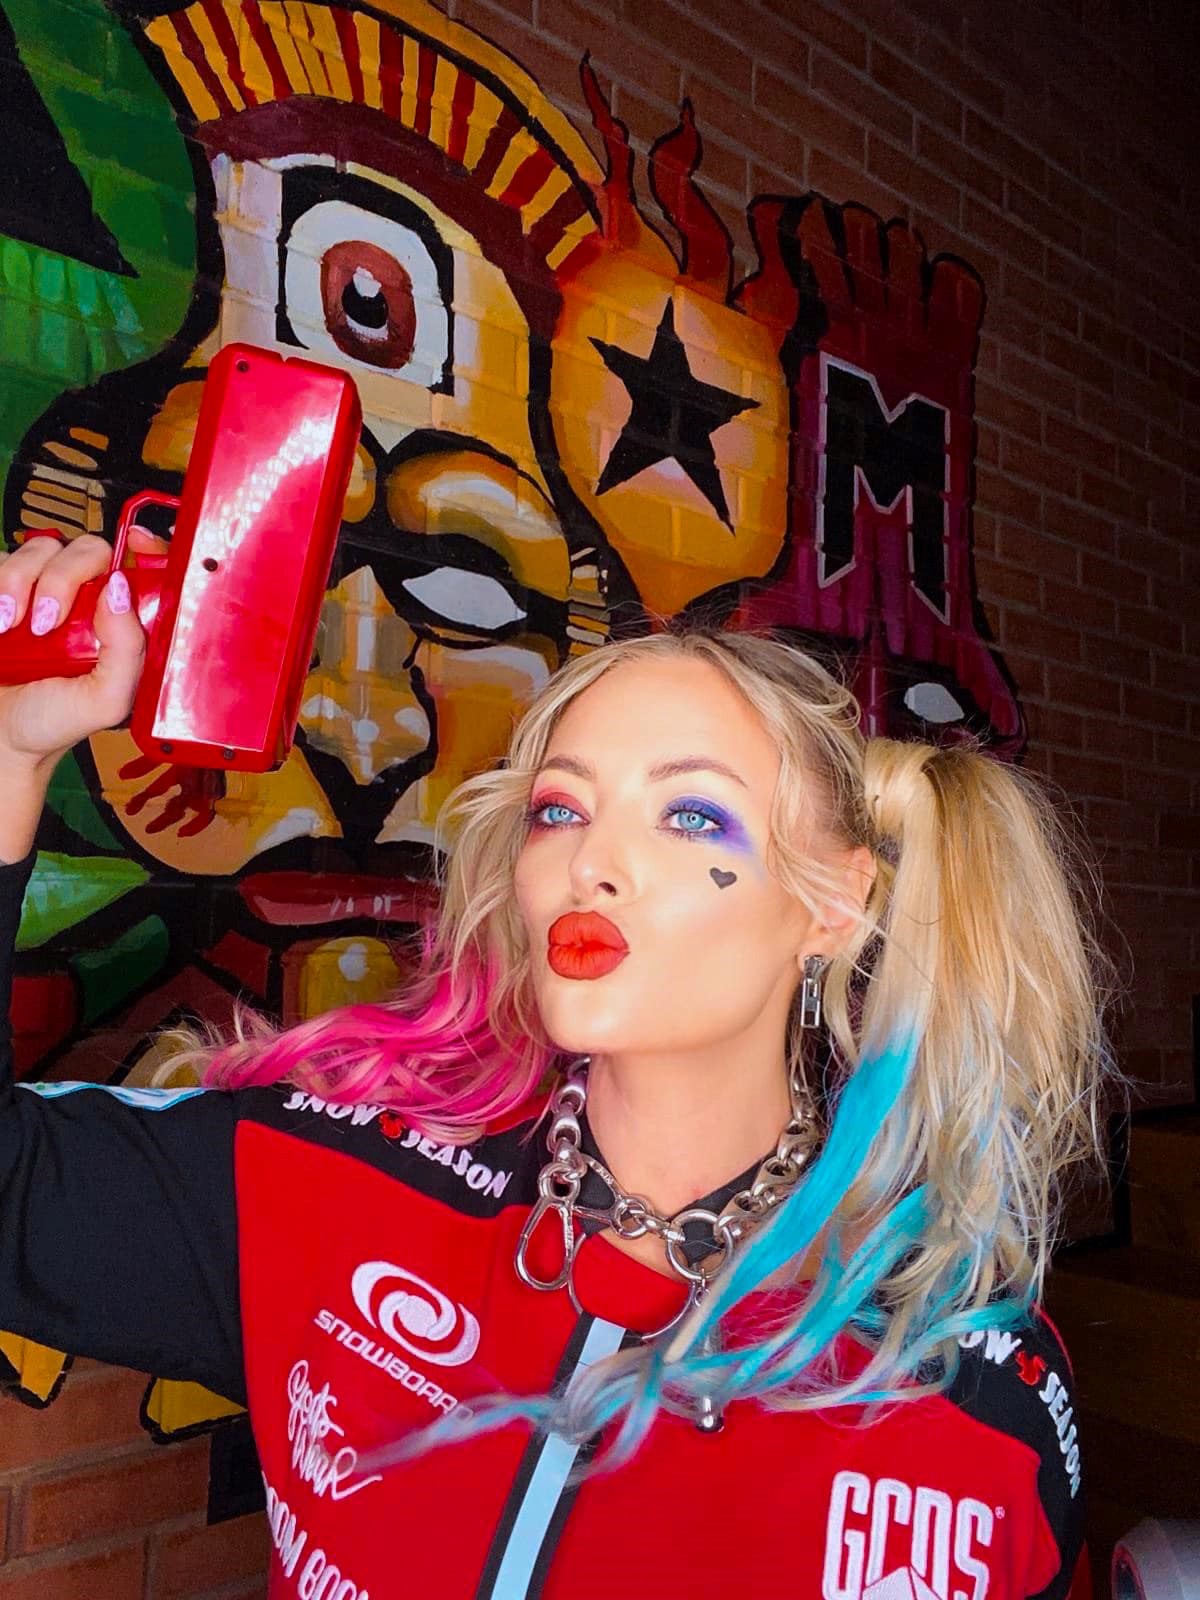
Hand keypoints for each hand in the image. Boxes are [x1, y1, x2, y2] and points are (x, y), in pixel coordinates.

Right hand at [0, 530, 164, 861]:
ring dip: (20, 583)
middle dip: (63, 578)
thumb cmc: (53, 722)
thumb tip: (120, 588)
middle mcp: (84, 601)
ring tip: (10, 627)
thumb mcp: (106, 700)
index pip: (141, 569)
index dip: (148, 545)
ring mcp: (41, 592)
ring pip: (40, 548)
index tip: (137, 541)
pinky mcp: (5, 591)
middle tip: (46, 623)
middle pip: (87, 549)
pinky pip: (2, 559)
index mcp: (118, 623)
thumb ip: (127, 649)